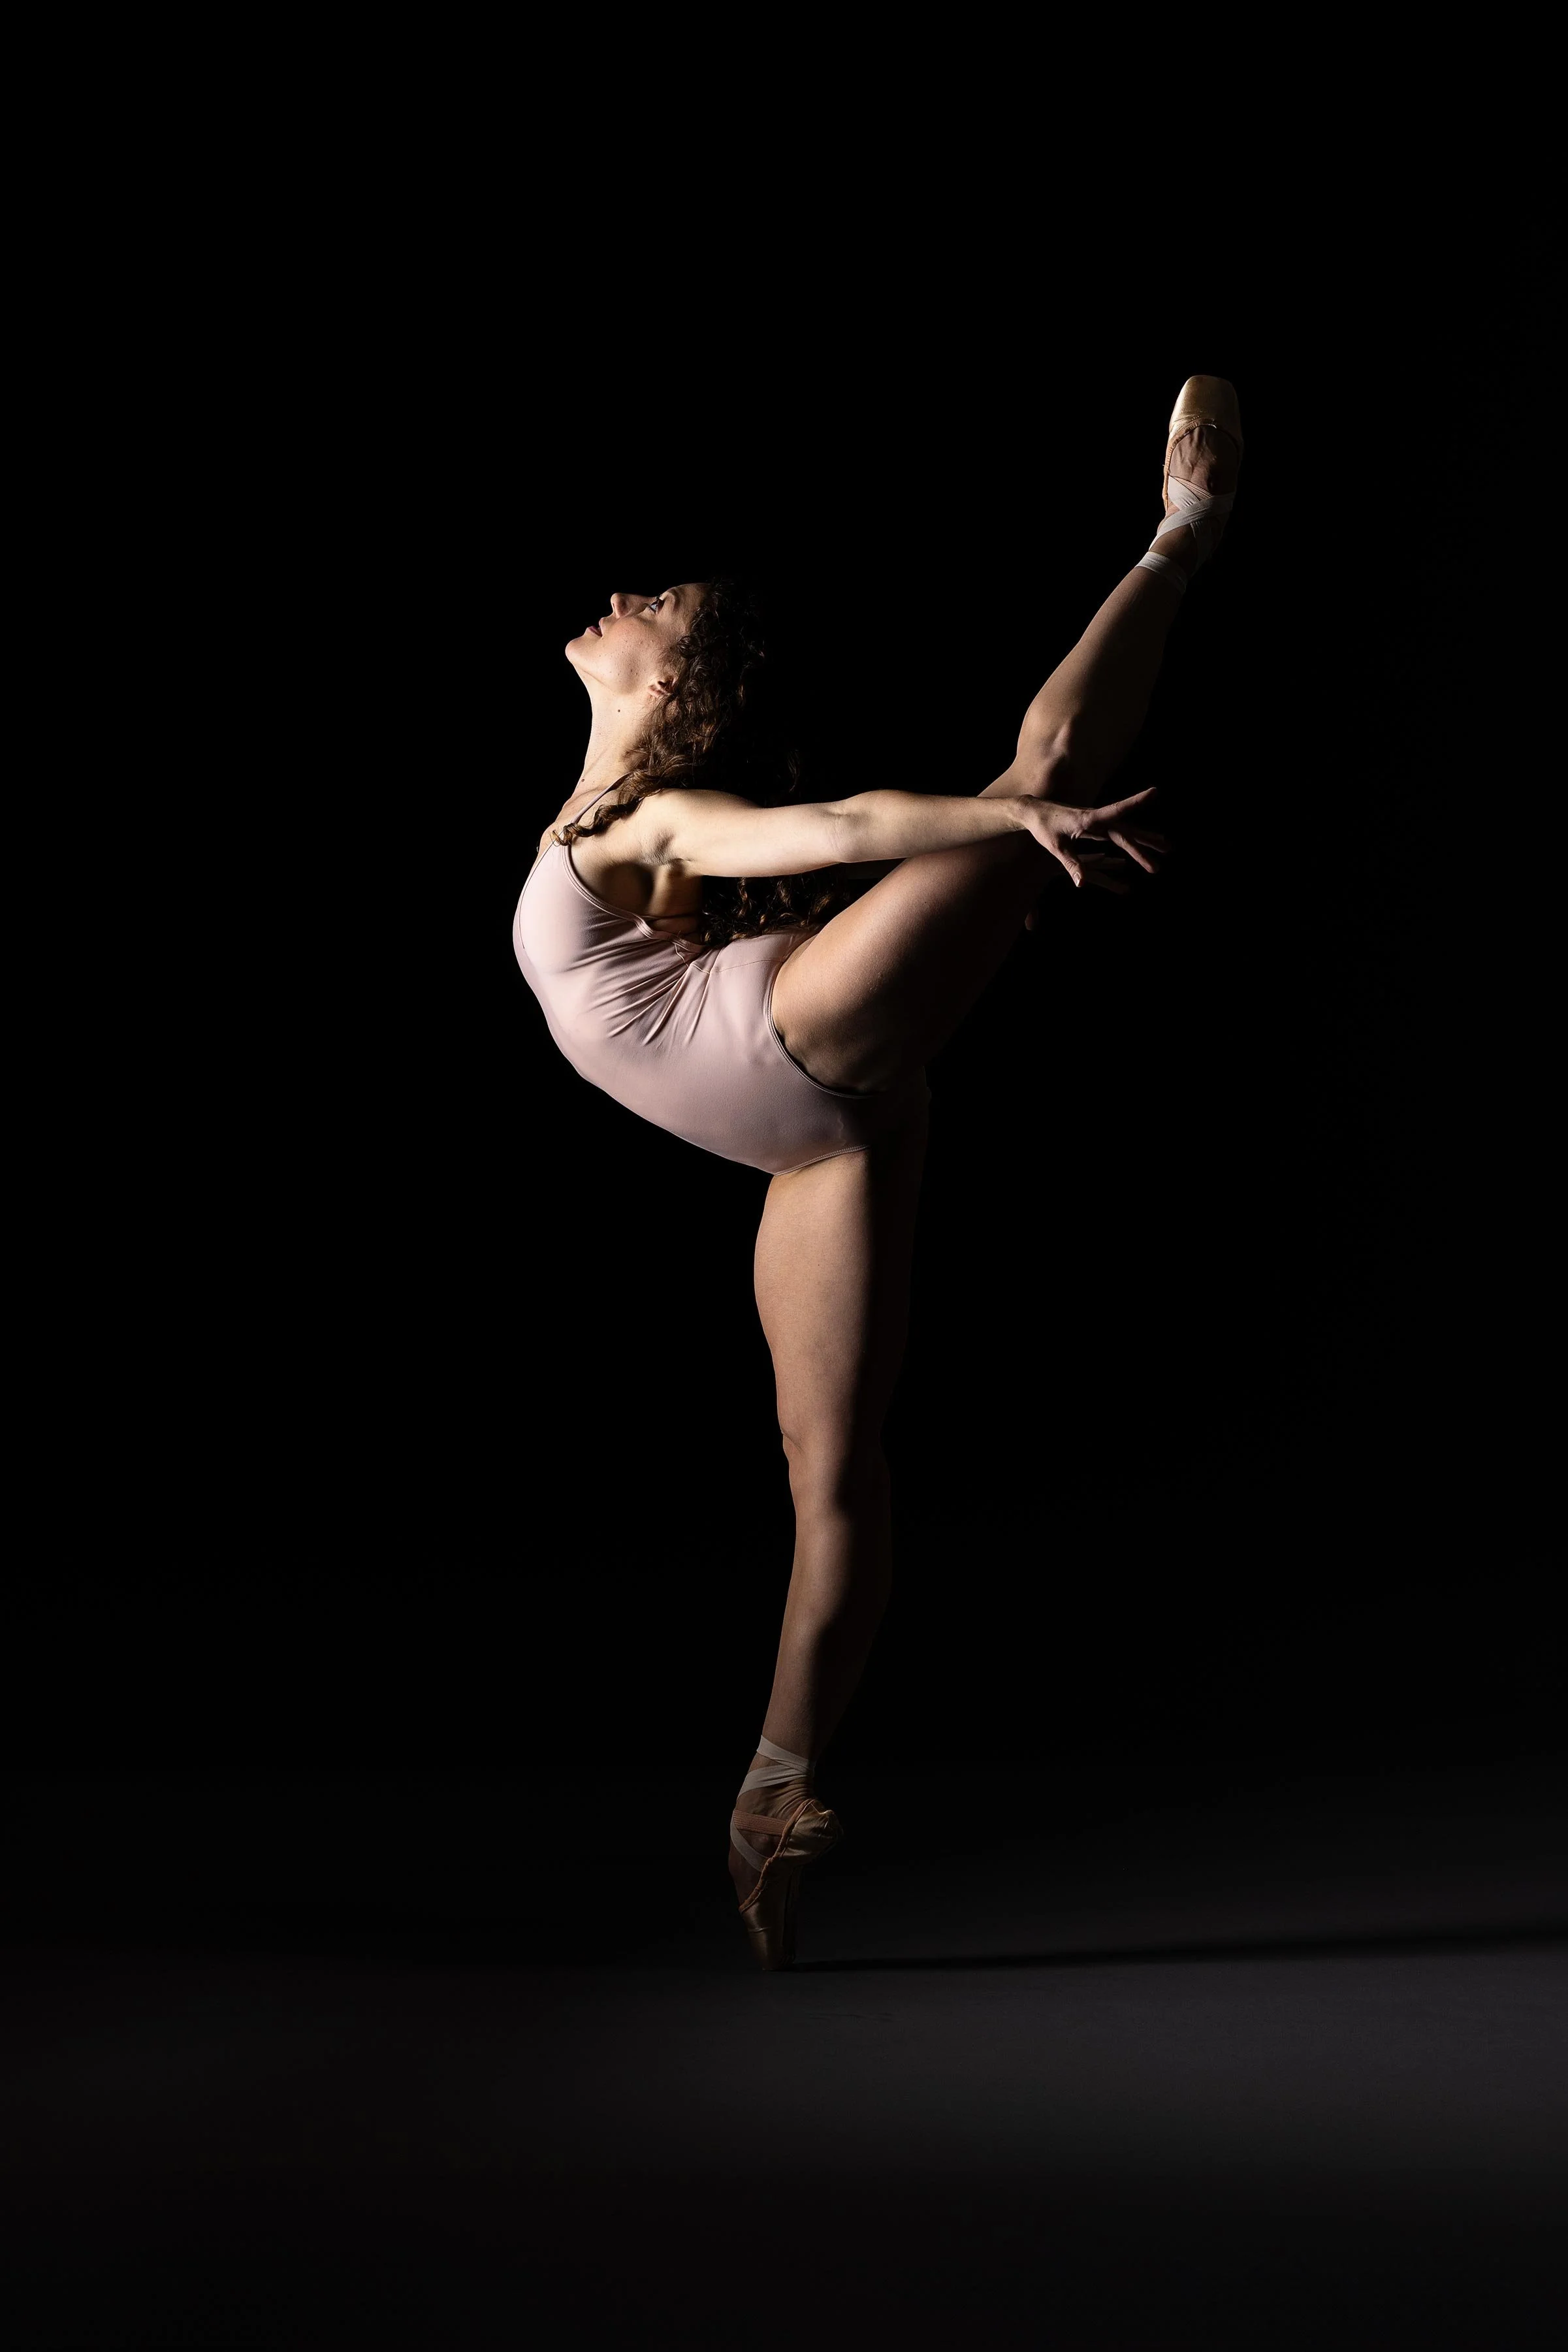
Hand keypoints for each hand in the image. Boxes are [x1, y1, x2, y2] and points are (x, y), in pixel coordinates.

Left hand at [1016, 786, 1167, 889]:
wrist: (1034, 811)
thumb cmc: (1043, 829)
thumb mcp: (1056, 849)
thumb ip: (1072, 865)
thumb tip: (1083, 884)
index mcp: (1089, 820)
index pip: (1117, 811)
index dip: (1136, 802)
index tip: (1155, 792)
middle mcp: (1098, 818)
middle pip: (1127, 832)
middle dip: (1146, 843)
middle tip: (1168, 852)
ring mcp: (1098, 822)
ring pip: (1126, 832)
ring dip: (1145, 839)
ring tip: (1166, 847)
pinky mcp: (1096, 826)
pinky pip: (1118, 834)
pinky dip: (1132, 840)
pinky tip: (1142, 843)